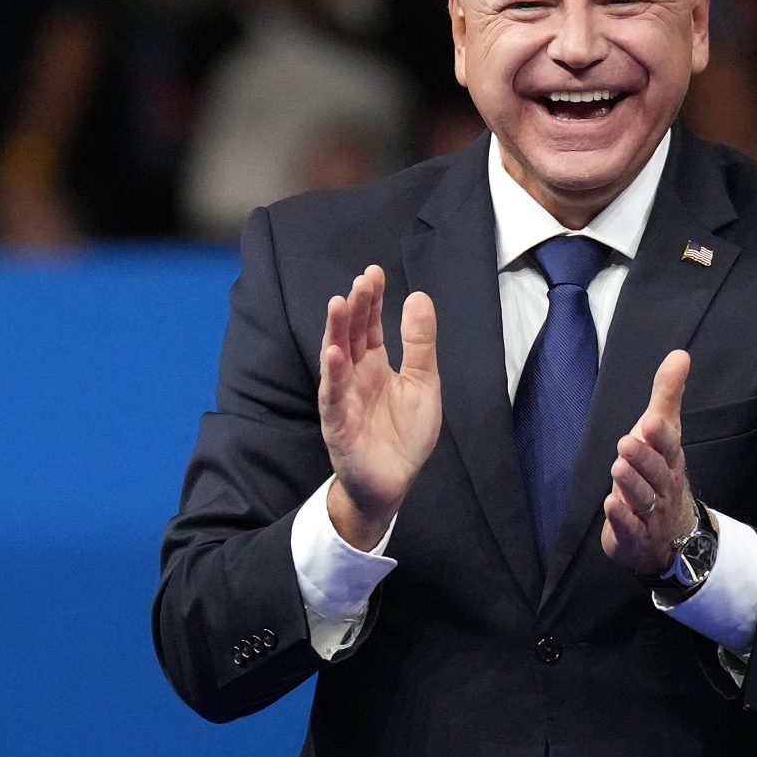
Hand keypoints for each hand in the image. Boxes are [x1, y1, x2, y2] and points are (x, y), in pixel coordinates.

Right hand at [319, 264, 439, 546]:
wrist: (393, 483)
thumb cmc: (404, 435)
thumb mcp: (424, 383)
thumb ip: (420, 343)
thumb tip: (418, 297)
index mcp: (374, 365)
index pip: (368, 325)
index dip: (371, 300)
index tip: (373, 272)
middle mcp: (354, 377)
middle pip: (350, 335)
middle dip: (353, 308)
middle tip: (360, 282)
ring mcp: (343, 399)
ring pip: (335, 360)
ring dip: (335, 332)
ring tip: (338, 304)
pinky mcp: (338, 425)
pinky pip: (333, 397)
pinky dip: (333, 375)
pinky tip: (334, 353)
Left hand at [600, 348, 695, 575]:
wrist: (671, 534)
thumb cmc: (660, 473)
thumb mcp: (663, 433)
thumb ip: (667, 395)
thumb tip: (680, 355)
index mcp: (670, 460)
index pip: (669, 446)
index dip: (661, 436)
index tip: (651, 421)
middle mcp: (663, 485)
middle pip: (656, 472)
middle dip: (643, 459)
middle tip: (626, 443)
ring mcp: (650, 512)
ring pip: (643, 498)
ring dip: (631, 485)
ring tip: (618, 468)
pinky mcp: (634, 534)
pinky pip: (630, 527)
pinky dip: (621, 518)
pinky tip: (611, 506)